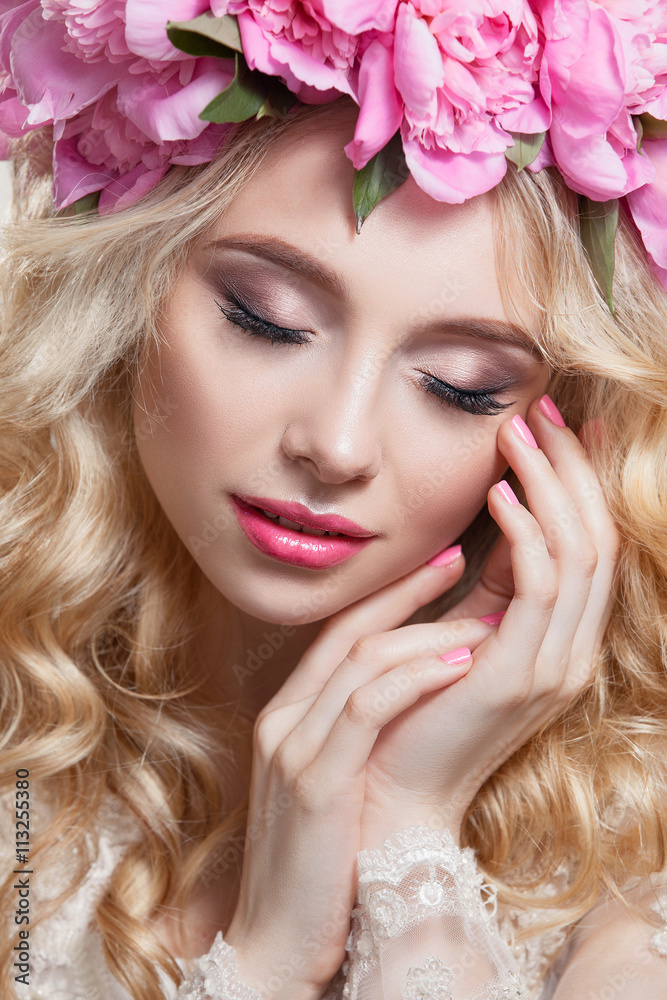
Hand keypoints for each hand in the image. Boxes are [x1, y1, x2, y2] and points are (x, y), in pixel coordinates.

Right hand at [225, 548, 483, 998]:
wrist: (279, 941)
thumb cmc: (322, 862)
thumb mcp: (335, 780)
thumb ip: (358, 729)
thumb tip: (416, 680)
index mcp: (287, 716)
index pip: (339, 633)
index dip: (391, 594)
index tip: (440, 562)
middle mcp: (282, 721)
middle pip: (349, 634)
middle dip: (411, 594)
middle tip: (466, 562)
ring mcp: (293, 749)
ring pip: (361, 663)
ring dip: (427, 636)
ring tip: (482, 626)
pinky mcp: (316, 783)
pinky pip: (367, 709)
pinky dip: (414, 679)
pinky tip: (458, 666)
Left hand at [357, 398, 619, 848]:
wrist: (393, 791)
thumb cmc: (417, 706)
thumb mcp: (467, 632)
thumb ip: (494, 584)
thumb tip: (502, 510)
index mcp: (565, 641)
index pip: (593, 544)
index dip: (580, 481)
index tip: (555, 424)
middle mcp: (575, 652)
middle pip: (598, 537)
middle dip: (572, 469)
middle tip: (541, 411)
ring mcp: (556, 665)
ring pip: (579, 553)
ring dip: (550, 486)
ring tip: (516, 435)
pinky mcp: (521, 673)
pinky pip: (543, 587)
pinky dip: (526, 532)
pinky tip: (499, 494)